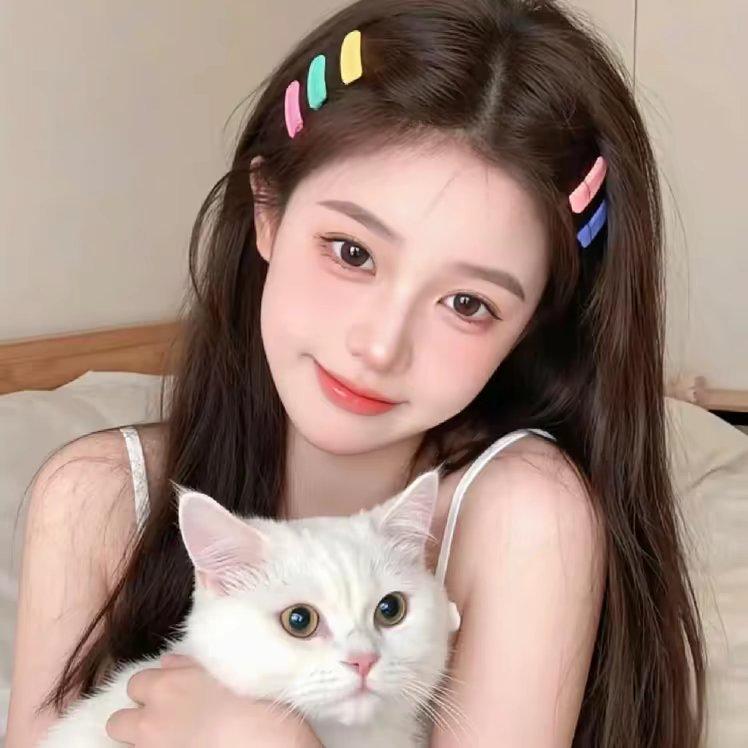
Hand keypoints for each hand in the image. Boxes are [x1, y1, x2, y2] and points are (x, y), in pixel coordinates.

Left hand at [105, 653, 320, 746]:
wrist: (266, 745)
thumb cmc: (253, 703)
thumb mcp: (226, 673)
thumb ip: (189, 667)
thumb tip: (167, 663)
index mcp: (165, 686)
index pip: (136, 683)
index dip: (152, 688)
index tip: (171, 694)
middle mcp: (150, 721)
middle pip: (118, 721)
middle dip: (136, 719)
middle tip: (165, 722)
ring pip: (128, 746)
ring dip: (142, 741)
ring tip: (172, 739)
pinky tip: (181, 747)